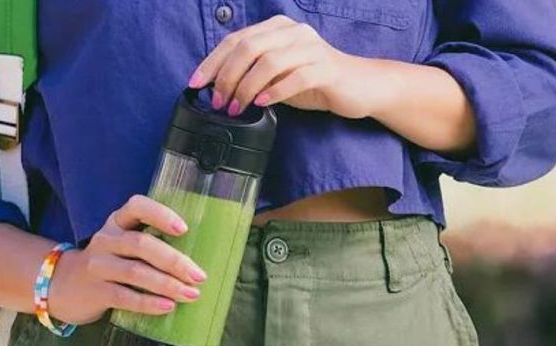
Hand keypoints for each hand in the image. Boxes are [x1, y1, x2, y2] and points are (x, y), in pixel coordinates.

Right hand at [48, 195, 206, 324]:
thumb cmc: (109, 264)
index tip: (184, 230)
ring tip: (190, 294)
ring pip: (135, 271)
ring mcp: (97, 265)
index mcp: (117, 222)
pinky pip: (124, 296)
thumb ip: (150, 245)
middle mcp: (106, 239)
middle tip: (199, 276)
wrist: (63, 286)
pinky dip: (148, 302)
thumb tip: (195, 262)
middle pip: (142, 244)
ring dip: (167, 284)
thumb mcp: (122, 246)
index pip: (137, 207)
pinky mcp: (95, 291)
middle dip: (174, 261)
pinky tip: (167, 306)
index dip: (161, 215)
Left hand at [188, 15, 372, 118]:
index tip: (196, 84)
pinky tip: (262, 104)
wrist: (359, 86)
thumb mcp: (277, 74)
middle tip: (219, 102)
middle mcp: (293, 31)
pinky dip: (274, 92)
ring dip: (246, 88)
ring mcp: (311, 48)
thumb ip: (251, 73)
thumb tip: (217, 88)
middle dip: (226, 77)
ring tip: (237, 108)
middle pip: (248, 48)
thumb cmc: (314, 81)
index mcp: (277, 28)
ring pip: (268, 62)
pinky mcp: (326, 68)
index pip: (235, 39)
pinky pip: (295, 77)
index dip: (212, 62)